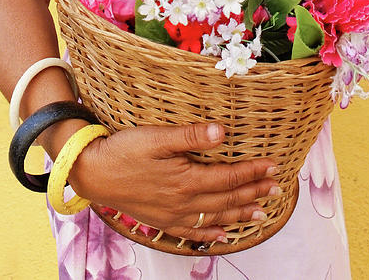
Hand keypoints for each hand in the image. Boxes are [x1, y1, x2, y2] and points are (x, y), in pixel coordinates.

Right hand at [69, 122, 279, 243]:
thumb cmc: (123, 150)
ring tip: (262, 213)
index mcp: (186, 179)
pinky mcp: (161, 220)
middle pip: (227, 198)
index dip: (253, 172)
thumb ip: (191, 136)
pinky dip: (210, 234)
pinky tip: (222, 235)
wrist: (92, 173)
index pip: (229, 176)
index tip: (274, 166)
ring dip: (240, 214)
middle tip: (276, 188)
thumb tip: (221, 132)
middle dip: (254, 192)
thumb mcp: (157, 136)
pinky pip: (192, 232)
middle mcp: (183, 201)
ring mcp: (173, 214)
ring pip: (215, 216)